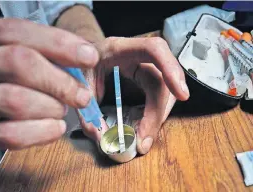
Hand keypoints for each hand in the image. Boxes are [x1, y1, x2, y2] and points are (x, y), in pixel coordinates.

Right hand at [0, 18, 98, 158]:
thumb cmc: (2, 86)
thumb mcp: (13, 64)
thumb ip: (41, 58)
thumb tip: (83, 60)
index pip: (15, 32)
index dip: (58, 43)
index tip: (90, 57)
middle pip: (18, 62)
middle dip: (60, 81)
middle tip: (82, 96)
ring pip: (15, 99)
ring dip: (51, 108)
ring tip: (60, 111)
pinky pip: (9, 134)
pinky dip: (42, 132)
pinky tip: (56, 128)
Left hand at [78, 37, 189, 153]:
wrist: (79, 57)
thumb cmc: (79, 65)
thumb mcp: (79, 83)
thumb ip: (87, 110)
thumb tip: (102, 138)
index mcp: (119, 48)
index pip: (154, 49)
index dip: (171, 69)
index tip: (182, 95)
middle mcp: (137, 57)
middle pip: (162, 81)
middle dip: (158, 112)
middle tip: (144, 140)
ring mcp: (143, 68)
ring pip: (164, 92)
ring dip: (157, 117)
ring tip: (143, 138)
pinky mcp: (145, 79)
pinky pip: (158, 98)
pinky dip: (153, 115)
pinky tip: (144, 128)